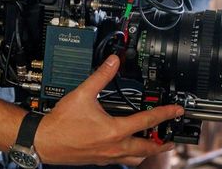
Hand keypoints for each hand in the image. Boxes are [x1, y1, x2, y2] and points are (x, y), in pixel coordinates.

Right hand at [34, 55, 181, 165]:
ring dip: (148, 152)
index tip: (177, 111)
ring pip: (135, 158)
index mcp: (114, 130)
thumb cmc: (61, 124)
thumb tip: (113, 62)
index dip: (165, 114)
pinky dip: (131, 155)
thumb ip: (101, 76)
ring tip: (156, 146)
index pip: (147, 121)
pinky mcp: (99, 160)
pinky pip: (122, 161)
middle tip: (172, 137)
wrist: (44, 142)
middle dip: (162, 143)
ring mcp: (107, 156)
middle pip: (147, 148)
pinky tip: (128, 149)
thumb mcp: (83, 94)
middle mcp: (114, 147)